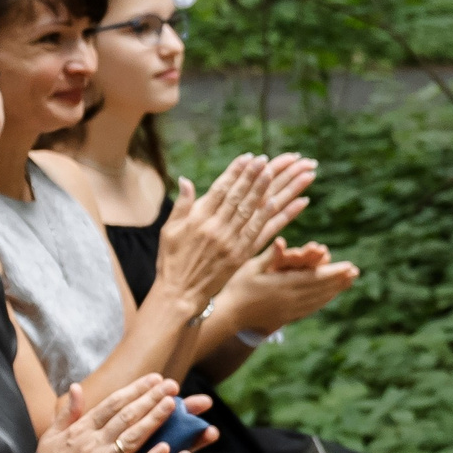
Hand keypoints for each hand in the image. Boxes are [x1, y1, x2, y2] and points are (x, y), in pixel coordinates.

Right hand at [37, 377, 217, 452]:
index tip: (154, 379)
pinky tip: (166, 448)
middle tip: (171, 385)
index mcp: (80, 430)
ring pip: (132, 438)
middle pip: (127, 417)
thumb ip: (67, 412)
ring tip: (171, 405)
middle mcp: (93, 444)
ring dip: (154, 420)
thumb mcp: (50, 436)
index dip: (135, 390)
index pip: (112, 404)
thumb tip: (76, 387)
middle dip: (151, 399)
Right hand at [153, 153, 316, 306]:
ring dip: (266, 190)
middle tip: (266, 160)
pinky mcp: (240, 256)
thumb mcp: (170, 231)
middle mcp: (216, 228)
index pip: (221, 190)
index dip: (235, 172)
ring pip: (252, 210)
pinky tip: (283, 202)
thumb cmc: (171, 262)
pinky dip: (273, 216)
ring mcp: (230, 242)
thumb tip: (186, 180)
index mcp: (198, 220)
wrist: (179, 294)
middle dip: (253, 176)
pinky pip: (261, 232)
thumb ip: (182, 205)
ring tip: (277, 173)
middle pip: (239, 196)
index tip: (247, 158)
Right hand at [219, 239, 357, 333]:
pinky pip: (310, 308)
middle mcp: (290, 299)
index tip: (349, 266)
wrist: (229, 317)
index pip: (315, 278)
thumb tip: (282, 242)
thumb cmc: (236, 288)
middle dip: (339, 280)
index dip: (334, 272)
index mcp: (283, 285)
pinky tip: (329, 296)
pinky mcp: (287, 317)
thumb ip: (270, 256)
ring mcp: (290, 310)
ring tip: (348, 282)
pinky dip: (323, 301)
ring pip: (318, 300)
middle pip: (321, 289)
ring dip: (335, 290)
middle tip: (355, 272)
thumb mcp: (250, 268)